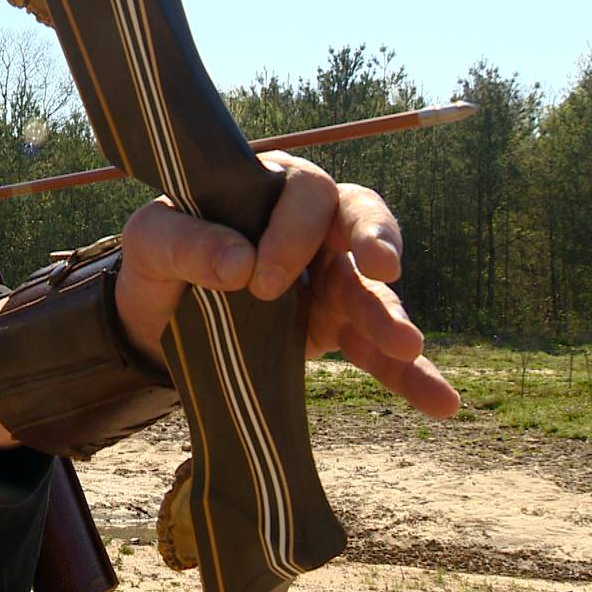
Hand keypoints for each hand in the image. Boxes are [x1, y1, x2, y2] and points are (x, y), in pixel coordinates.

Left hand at [115, 151, 458, 418]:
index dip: (293, 231)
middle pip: (360, 220)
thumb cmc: (159, 259)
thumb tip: (238, 264)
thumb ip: (185, 241)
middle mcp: (311, 228)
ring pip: (373, 292)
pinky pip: (377, 353)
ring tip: (406, 346)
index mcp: (271, 189)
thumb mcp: (150, 241)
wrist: (155, 318)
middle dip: (375, 242)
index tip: (258, 278)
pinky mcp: (332, 331)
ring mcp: (328, 280)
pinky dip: (409, 376)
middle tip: (380, 270)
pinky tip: (441, 402)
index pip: (306, 192)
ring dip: (392, 318)